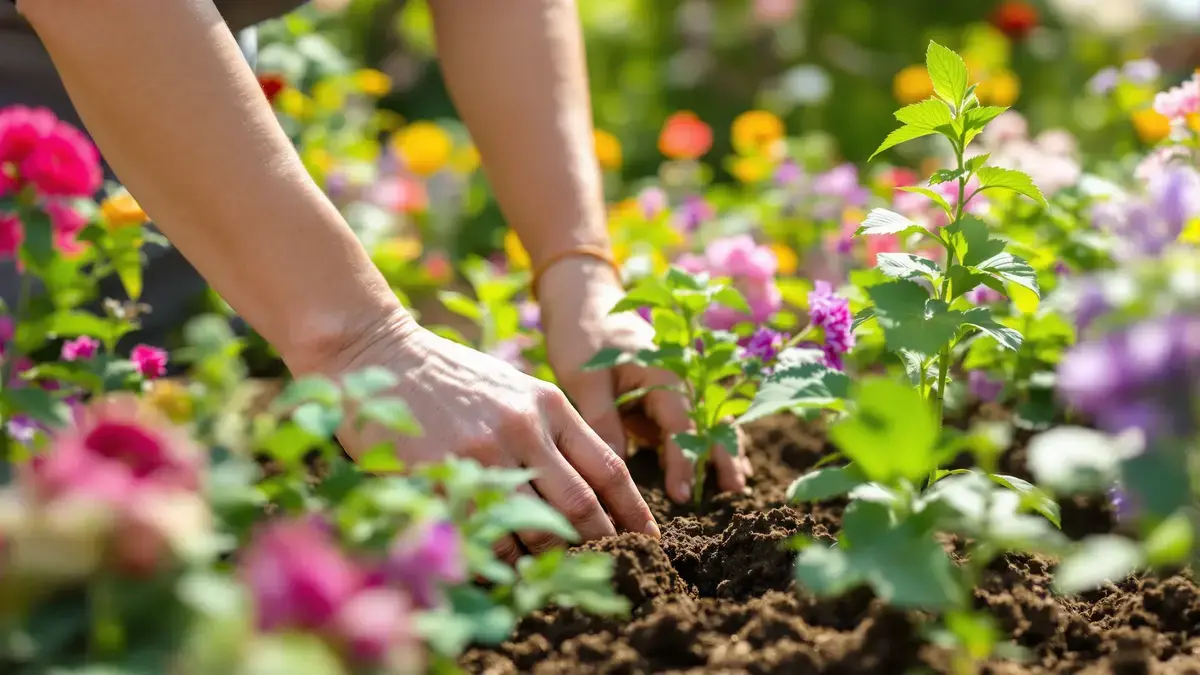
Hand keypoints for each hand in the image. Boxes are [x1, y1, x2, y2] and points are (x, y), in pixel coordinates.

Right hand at [286, 308, 659, 560]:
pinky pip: (484, 532)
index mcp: (548, 404)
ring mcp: (484, 452)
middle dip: (600, 543)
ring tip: (558, 577)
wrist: (378, 350)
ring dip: (550, 558)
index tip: (648, 538)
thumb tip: (584, 488)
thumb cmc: (448, 376)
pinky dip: (499, 558)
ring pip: (536, 526)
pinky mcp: (444, 473)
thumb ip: (548, 429)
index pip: (608, 467)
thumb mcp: (511, 388)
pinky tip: (504, 569)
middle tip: (613, 569)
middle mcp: (525, 427)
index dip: (633, 510)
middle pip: (580, 504)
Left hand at [537, 257, 751, 503]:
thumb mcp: (585, 380)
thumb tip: (616, 469)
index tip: (681, 495)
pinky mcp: (668, 393)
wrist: (584, 304)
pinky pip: (694, 421)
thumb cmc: (582, 338)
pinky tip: (716, 469)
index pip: (682, 425)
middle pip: (711, 422)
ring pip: (710, 421)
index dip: (684, 462)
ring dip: (722, 451)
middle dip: (724, 457)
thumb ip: (603, 421)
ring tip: (733, 487)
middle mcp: (681, 378)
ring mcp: (679, 384)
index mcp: (664, 373)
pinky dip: (706, 443)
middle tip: (734, 492)